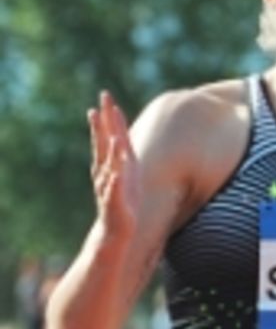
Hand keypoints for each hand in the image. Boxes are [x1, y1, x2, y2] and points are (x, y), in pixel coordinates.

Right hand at [88, 91, 140, 236]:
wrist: (115, 229)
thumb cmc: (122, 199)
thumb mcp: (125, 172)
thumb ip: (121, 152)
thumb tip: (122, 132)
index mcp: (111, 164)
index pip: (108, 137)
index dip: (107, 119)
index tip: (105, 99)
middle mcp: (106, 172)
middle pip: (103, 146)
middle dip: (102, 127)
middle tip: (98, 106)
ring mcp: (109, 187)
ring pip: (109, 167)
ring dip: (112, 153)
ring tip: (115, 138)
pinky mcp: (114, 203)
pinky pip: (114, 192)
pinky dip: (115, 184)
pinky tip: (116, 175)